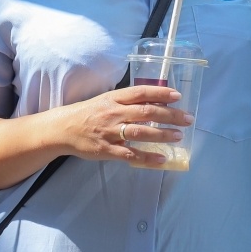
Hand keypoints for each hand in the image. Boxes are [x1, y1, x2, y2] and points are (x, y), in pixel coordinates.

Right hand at [47, 85, 192, 167]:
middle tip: (188, 119)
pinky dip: (147, 157)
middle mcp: (114, 113)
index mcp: (114, 98)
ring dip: (162, 134)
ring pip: (140, 132)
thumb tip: (154, 101)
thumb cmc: (88, 113)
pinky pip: (130, 154)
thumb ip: (127, 101)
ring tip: (178, 136)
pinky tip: (161, 158)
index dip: (161, 94)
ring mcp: (110, 132)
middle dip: (170, 115)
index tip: (178, 96)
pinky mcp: (106, 150)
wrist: (62, 128)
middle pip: (146, 112)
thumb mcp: (106, 101)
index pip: (141, 93)